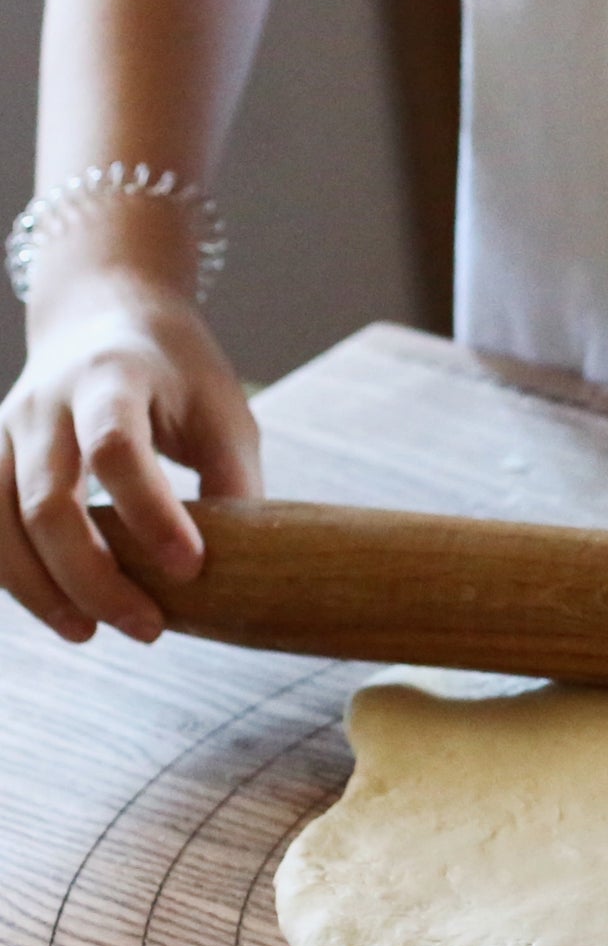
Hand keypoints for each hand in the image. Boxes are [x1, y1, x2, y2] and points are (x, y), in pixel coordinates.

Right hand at [2, 277, 259, 642]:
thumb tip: (245, 571)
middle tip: (150, 629)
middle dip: (94, 576)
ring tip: (91, 632)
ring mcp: (7, 428)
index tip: (192, 568)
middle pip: (48, 499)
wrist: (102, 313)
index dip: (151, 515)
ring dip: (41, 588)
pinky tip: (60, 610)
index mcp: (114, 377)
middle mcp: (46, 401)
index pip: (117, 449)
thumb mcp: (224, 414)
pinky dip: (15, 575)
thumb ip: (233, 484)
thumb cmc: (179, 373)